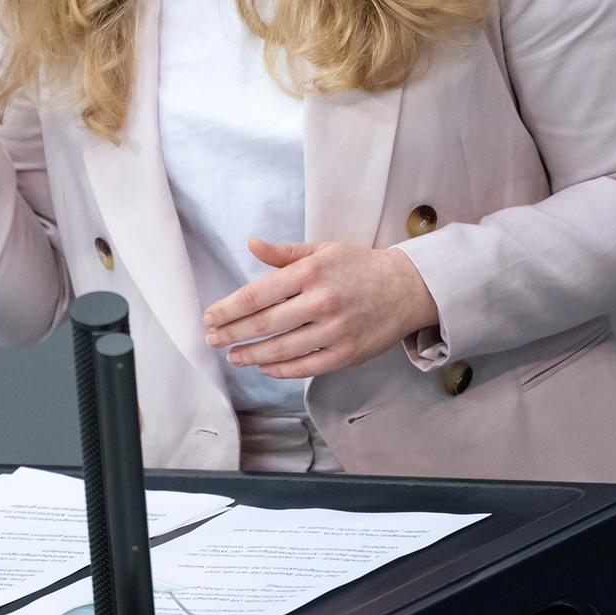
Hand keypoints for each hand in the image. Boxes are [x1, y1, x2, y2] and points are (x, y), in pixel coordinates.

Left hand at [201, 238, 439, 378]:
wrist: (406, 288)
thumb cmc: (358, 266)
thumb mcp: (322, 250)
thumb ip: (284, 253)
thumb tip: (251, 244)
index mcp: (311, 272)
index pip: (257, 294)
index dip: (228, 309)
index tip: (209, 317)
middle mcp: (321, 302)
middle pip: (264, 324)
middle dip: (231, 334)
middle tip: (212, 339)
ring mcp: (334, 331)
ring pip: (281, 349)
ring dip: (251, 355)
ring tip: (232, 356)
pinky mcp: (346, 354)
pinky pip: (305, 367)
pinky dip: (280, 370)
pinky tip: (263, 367)